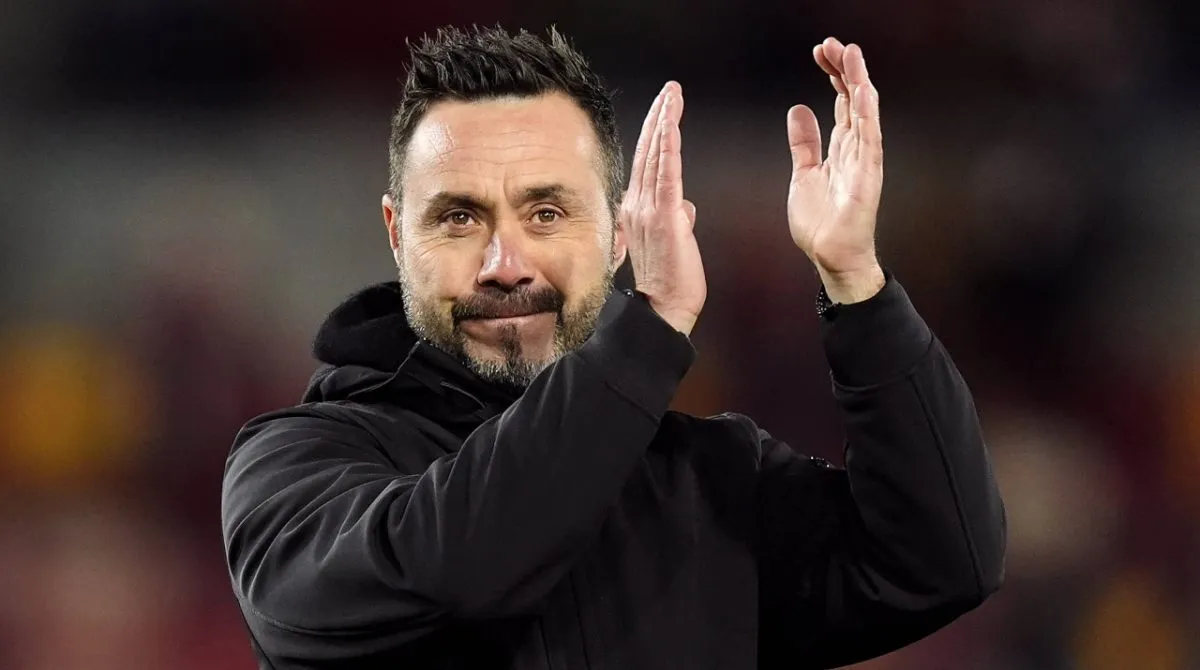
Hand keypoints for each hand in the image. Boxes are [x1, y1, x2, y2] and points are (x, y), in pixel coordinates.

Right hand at [620, 82, 705, 335]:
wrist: (662, 309)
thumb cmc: (669, 283)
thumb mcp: (673, 243)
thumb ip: (677, 220)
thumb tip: (686, 208)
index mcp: (636, 210)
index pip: (646, 164)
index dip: (655, 135)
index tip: (665, 111)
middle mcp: (636, 205)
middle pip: (649, 152)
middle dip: (660, 117)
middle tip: (671, 91)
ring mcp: (647, 210)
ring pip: (656, 156)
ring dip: (665, 123)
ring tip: (673, 97)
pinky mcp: (664, 217)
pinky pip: (666, 174)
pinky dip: (668, 147)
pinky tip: (672, 126)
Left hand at [787, 38, 885, 303]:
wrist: (829, 257)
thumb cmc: (821, 222)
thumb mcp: (803, 174)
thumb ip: (805, 143)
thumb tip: (799, 110)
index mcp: (841, 148)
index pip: (842, 100)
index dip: (833, 74)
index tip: (821, 51)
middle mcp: (856, 149)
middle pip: (854, 99)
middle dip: (845, 69)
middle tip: (832, 44)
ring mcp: (864, 162)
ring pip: (865, 113)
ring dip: (859, 82)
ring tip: (852, 54)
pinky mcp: (867, 178)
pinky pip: (869, 141)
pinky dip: (867, 115)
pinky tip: (863, 92)